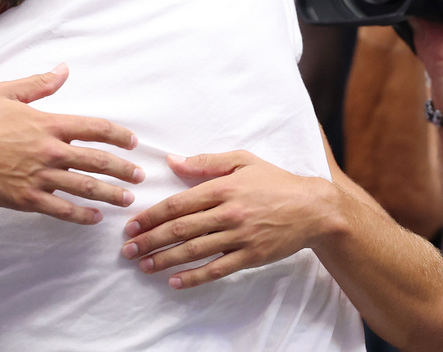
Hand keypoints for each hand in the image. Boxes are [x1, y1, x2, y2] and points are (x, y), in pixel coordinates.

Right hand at [0, 64, 143, 224]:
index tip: (132, 142)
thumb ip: (40, 83)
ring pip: (85, 187)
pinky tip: (95, 218)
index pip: (94, 128)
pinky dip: (81, 215)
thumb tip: (64, 69)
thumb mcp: (9, 92)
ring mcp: (40, 177)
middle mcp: (50, 151)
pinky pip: (61, 209)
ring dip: (110, 194)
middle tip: (140, 176)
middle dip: (123, 169)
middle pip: (97, 160)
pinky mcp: (28, 198)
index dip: (118, 135)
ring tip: (128, 200)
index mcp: (49, 124)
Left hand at [121, 151, 337, 289]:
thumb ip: (205, 163)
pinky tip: (174, 281)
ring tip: (144, 266)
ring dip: (165, 260)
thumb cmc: (275, 182)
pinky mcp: (251, 256)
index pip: (178, 204)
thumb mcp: (242, 160)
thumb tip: (172, 161)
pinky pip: (217, 269)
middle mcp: (228, 213)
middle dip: (150, 240)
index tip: (132, 225)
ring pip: (194, 251)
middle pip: (180, 229)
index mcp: (223, 188)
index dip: (151, 215)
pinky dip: (194, 277)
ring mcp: (240, 237)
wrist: (314, 208)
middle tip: (128, 249)